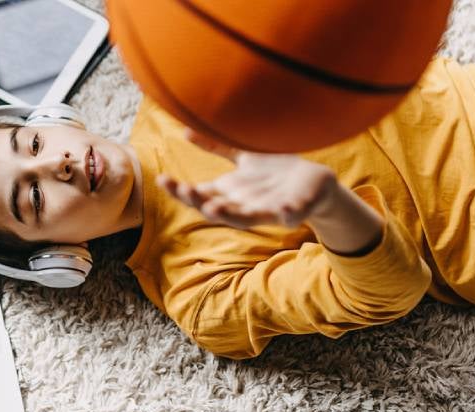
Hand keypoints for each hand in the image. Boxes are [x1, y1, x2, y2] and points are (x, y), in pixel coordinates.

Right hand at [157, 129, 338, 228]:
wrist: (312, 184)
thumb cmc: (275, 173)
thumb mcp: (243, 158)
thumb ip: (217, 147)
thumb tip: (185, 129)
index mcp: (231, 193)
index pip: (199, 194)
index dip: (180, 190)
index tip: (162, 179)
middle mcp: (244, 205)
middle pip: (215, 208)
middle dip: (198, 201)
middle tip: (183, 190)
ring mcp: (267, 211)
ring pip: (244, 218)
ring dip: (228, 215)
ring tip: (213, 207)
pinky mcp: (293, 211)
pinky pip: (289, 215)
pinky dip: (286, 214)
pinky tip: (282, 209)